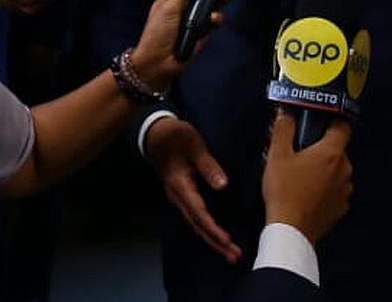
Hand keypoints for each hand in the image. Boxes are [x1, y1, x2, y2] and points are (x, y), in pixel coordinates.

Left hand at [130, 0, 230, 89]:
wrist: (158, 62)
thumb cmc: (158, 32)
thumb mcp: (168, 7)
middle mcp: (184, 9)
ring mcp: (193, 22)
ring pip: (210, 9)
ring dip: (218, 4)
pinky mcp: (201, 35)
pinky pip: (212, 24)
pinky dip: (215, 20)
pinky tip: (214, 19)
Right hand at [145, 117, 240, 263]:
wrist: (156, 134)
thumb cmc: (176, 137)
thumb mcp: (194, 146)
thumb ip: (208, 166)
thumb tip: (223, 185)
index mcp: (180, 186)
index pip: (199, 214)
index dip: (214, 229)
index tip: (228, 241)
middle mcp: (178, 197)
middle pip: (197, 226)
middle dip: (216, 243)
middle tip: (234, 257)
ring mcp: (178, 198)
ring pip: (196, 224)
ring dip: (212, 239)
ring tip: (230, 253)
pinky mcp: (182, 196)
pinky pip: (195, 218)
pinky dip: (207, 229)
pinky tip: (217, 236)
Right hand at [262, 109, 352, 245]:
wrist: (290, 231)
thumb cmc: (284, 192)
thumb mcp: (277, 155)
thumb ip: (284, 129)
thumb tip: (286, 113)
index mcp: (331, 153)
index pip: (343, 126)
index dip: (332, 120)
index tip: (321, 120)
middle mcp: (344, 170)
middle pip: (337, 149)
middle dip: (321, 148)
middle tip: (300, 152)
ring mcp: (345, 191)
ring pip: (337, 171)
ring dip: (324, 170)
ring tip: (301, 176)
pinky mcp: (341, 209)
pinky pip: (335, 191)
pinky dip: (325, 189)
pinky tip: (307, 193)